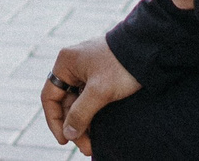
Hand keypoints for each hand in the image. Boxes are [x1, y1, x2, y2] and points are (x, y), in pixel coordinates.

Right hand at [42, 35, 140, 153]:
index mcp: (66, 63)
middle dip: (74, 126)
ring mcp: (87, 71)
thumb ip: (81, 113)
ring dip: (85, 124)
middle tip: (86, 148)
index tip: (64, 140)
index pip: (50, 97)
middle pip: (66, 103)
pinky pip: (90, 99)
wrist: (149, 49)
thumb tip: (68, 133)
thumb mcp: (99, 91)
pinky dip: (93, 115)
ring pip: (79, 103)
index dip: (54, 121)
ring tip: (93, 145)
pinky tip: (99, 131)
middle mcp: (73, 66)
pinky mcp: (101, 76)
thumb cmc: (121, 66)